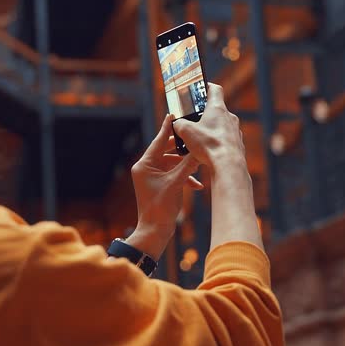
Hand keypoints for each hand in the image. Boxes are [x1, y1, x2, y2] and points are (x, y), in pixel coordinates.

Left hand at [129, 114, 203, 257]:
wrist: (155, 230)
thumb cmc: (161, 208)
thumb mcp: (177, 183)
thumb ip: (187, 165)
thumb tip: (198, 151)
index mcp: (144, 164)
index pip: (158, 141)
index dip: (167, 128)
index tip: (173, 114)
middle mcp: (146, 168)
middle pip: (166, 151)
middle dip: (182, 149)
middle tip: (194, 140)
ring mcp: (152, 177)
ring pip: (172, 163)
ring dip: (186, 165)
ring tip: (200, 164)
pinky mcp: (160, 185)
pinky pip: (173, 175)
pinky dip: (185, 177)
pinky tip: (198, 185)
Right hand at [172, 83, 244, 168]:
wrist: (228, 165)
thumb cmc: (209, 145)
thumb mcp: (186, 132)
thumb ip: (179, 124)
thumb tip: (177, 124)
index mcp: (217, 108)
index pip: (215, 89)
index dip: (207, 87)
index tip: (201, 88)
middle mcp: (229, 117)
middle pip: (217, 110)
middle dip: (205, 114)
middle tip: (194, 121)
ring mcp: (235, 131)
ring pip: (222, 126)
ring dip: (212, 130)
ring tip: (200, 140)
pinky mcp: (238, 145)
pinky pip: (226, 140)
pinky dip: (218, 143)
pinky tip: (209, 152)